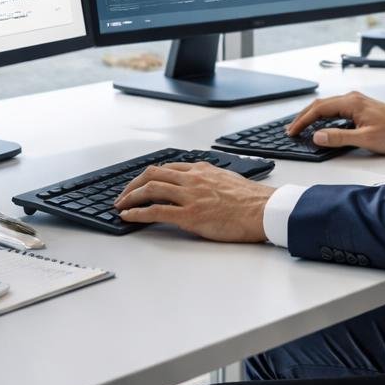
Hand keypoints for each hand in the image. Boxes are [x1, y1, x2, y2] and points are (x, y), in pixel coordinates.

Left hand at [114, 163, 274, 241]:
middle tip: (123, 194)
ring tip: (120, 206)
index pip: (167, 167)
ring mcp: (190, 196)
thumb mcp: (226, 180)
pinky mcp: (190, 215)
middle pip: (152, 174)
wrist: (264, 210)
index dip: (148, 176)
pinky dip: (138, 213)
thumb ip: (208, 180)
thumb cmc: (251, 200)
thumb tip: (199, 187)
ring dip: (130, 197)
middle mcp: (192, 179)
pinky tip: (129, 216)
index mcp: (201, 170)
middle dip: (133, 184)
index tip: (140, 184)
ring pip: (150, 189)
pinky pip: (156, 211)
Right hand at [285, 91, 384, 154]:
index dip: (303, 121)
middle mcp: (352, 98)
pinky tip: (321, 124)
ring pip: (327, 106)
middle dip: (303, 117)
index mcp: (351, 103)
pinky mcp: (360, 107)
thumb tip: (317, 136)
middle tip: (291, 129)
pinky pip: (335, 109)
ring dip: (312, 116)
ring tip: (302, 127)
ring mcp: (356, 101)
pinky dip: (323, 116)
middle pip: (320, 105)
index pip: (318, 109)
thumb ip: (339, 137)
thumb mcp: (365, 139)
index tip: (292, 131)